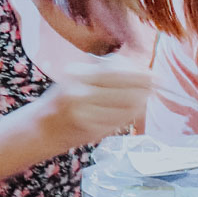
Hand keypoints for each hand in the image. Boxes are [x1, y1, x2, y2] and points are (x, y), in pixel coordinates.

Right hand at [36, 58, 152, 152]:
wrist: (41, 128)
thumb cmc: (65, 99)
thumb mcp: (79, 78)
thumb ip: (105, 72)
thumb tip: (139, 67)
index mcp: (76, 75)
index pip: (116, 72)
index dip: (139, 73)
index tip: (155, 74)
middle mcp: (78, 92)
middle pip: (123, 89)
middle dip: (144, 88)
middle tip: (156, 87)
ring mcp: (83, 113)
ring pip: (124, 107)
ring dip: (139, 103)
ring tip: (145, 99)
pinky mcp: (88, 130)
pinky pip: (117, 121)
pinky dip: (128, 116)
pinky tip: (131, 112)